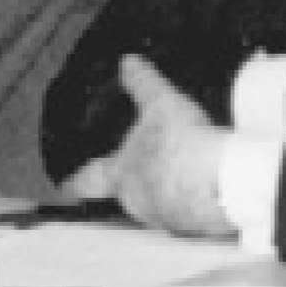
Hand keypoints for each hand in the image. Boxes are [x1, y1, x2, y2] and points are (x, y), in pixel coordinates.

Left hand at [91, 58, 235, 238]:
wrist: (219, 183)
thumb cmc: (179, 148)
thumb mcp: (161, 105)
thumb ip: (143, 84)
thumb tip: (128, 61)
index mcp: (118, 176)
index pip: (84, 182)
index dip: (74, 181)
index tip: (66, 185)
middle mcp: (135, 202)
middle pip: (125, 195)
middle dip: (136, 182)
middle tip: (149, 168)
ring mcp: (164, 217)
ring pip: (159, 205)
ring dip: (169, 192)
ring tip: (187, 174)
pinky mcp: (194, 225)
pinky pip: (189, 213)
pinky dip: (196, 200)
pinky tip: (210, 186)